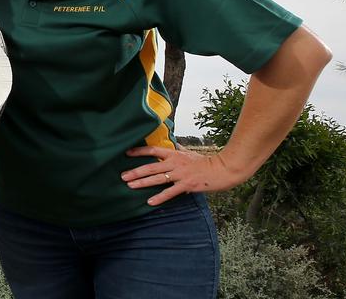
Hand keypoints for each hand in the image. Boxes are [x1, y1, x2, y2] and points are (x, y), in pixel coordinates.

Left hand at [121, 145, 248, 205]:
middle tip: (122, 175)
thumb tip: (173, 144)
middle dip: (135, 171)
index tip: (126, 153)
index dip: (139, 151)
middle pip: (151, 166)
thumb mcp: (190, 153)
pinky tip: (149, 201)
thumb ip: (179, 150)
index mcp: (174, 154)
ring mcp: (180, 174)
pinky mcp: (187, 185)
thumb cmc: (206, 162)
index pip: (153, 150)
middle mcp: (175, 163)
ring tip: (130, 185)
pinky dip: (159, 197)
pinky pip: (170, 192)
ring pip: (157, 178)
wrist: (223, 169)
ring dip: (142, 182)